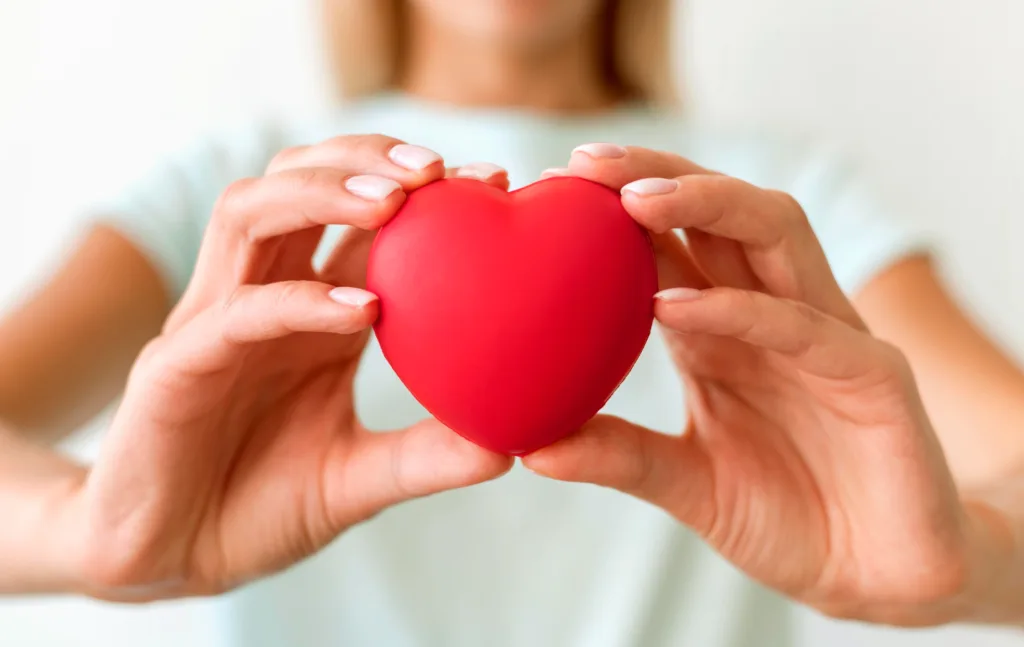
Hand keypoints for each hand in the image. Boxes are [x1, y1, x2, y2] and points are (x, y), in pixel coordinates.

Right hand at [63, 137, 512, 599]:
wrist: (174, 561)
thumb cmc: (260, 508)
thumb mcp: (358, 479)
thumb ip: (425, 457)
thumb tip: (507, 450)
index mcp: (310, 312)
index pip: (362, 223)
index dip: (423, 192)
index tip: (493, 181)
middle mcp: (262, 297)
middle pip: (298, 181)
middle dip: (364, 158)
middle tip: (438, 168)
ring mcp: (213, 323)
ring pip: (249, 212)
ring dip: (321, 194)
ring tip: (394, 202)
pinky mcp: (176, 365)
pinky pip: (236, 312)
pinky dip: (300, 300)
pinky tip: (362, 310)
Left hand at [527, 145, 1014, 624]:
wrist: (876, 579)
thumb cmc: (787, 518)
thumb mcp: (687, 482)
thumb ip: (621, 456)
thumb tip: (531, 446)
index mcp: (726, 329)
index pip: (675, 241)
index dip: (618, 205)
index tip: (554, 183)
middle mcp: (773, 315)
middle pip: (723, 211)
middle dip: (658, 173)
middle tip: (584, 165)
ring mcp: (826, 336)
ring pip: (775, 233)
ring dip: (706, 203)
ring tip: (632, 200)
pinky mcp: (872, 376)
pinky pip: (803, 326)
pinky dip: (738, 309)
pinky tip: (673, 305)